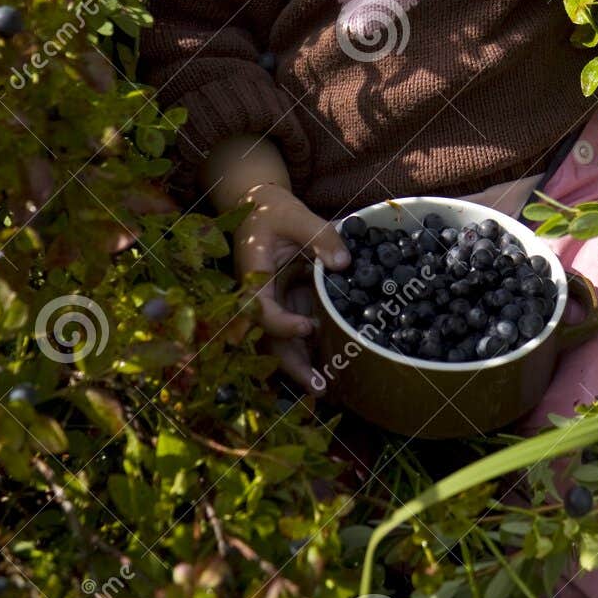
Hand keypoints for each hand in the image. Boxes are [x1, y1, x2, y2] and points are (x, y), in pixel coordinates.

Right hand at [231, 182, 350, 395]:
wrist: (259, 208)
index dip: (281, 323)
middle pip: (270, 338)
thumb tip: (343, 264)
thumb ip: (320, 236)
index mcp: (253, 275)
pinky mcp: (288, 302)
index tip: (307, 326)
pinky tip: (330, 368)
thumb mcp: (296, 215)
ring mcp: (274, 303)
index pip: (260, 308)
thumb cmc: (273, 211)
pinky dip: (310, 349)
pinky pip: (296, 330)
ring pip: (282, 342)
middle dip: (291, 364)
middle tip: (318, 387)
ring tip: (324, 389)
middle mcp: (260, 296)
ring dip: (301, 365)